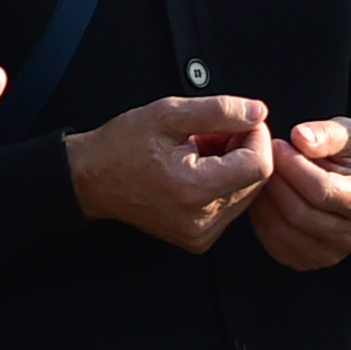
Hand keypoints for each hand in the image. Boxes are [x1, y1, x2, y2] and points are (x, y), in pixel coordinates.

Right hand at [65, 95, 274, 252]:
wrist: (89, 179)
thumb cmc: (122, 146)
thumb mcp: (169, 114)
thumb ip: (220, 111)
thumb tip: (258, 114)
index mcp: (194, 190)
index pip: (260, 165)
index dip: (256, 136)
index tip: (238, 122)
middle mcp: (201, 220)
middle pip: (257, 179)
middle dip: (243, 149)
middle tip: (212, 134)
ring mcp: (200, 234)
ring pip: (248, 192)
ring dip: (234, 165)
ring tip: (201, 151)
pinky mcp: (199, 238)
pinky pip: (232, 205)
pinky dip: (224, 183)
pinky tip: (198, 169)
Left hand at [249, 116, 350, 269]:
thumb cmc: (350, 160)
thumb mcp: (347, 135)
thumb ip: (326, 133)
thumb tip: (300, 138)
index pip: (322, 189)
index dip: (293, 166)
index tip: (277, 145)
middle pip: (300, 213)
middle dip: (275, 183)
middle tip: (262, 160)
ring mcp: (330, 254)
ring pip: (283, 230)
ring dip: (264, 201)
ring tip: (261, 177)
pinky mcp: (307, 262)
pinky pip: (273, 242)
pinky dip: (261, 219)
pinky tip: (262, 197)